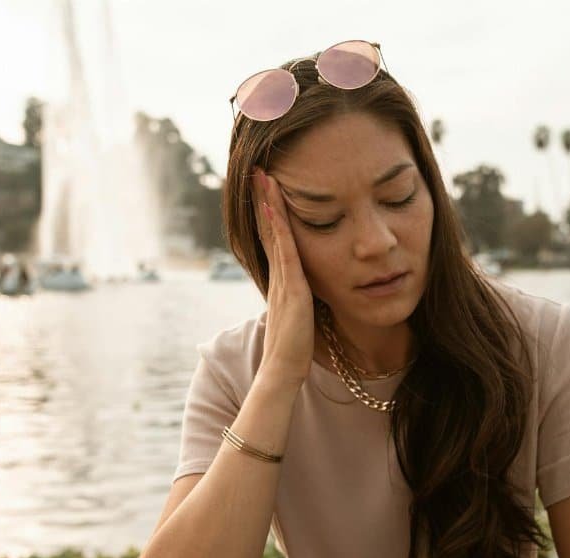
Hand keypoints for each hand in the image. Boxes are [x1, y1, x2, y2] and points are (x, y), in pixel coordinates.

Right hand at [251, 168, 314, 389]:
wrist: (282, 373)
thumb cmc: (294, 351)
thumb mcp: (301, 316)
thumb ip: (302, 300)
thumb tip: (311, 291)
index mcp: (281, 280)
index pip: (274, 239)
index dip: (268, 213)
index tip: (266, 188)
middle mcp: (278, 275)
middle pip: (267, 230)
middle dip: (262, 200)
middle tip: (258, 171)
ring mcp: (282, 281)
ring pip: (273, 235)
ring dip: (267, 205)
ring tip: (262, 177)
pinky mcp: (291, 289)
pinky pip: (285, 251)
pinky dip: (278, 228)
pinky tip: (276, 208)